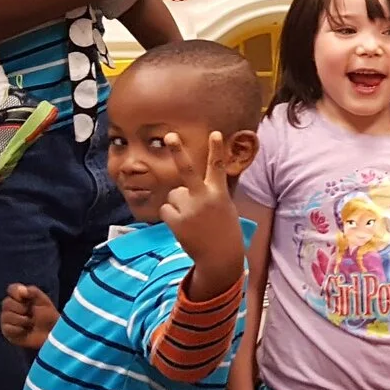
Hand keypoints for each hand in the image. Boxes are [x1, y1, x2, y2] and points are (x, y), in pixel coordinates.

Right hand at [0, 283, 57, 349]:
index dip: (16, 292)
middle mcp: (12, 307)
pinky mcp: (7, 331)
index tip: (25, 297)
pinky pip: (7, 328)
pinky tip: (25, 331)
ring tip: (30, 323)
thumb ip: (33, 291)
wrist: (51, 334)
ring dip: (22, 320)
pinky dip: (18, 330)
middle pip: (6, 303)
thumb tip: (21, 289)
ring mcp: (8, 319)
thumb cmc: (48, 317)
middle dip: (21, 309)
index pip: (11, 289)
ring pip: (6, 316)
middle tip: (31, 314)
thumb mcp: (43, 301)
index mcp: (21, 297)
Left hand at [160, 131, 243, 294]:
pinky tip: (184, 226)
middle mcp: (204, 199)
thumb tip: (178, 189)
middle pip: (188, 171)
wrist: (220, 256)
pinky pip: (166, 209)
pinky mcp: (177, 222)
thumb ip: (206, 194)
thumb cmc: (222, 228)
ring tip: (192, 219)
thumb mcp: (223, 206)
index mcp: (219, 193)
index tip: (214, 133)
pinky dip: (171, 217)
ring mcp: (189, 210)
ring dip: (178, 204)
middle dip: (179, 152)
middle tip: (170, 136)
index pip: (217, 167)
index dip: (216, 149)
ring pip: (174, 195)